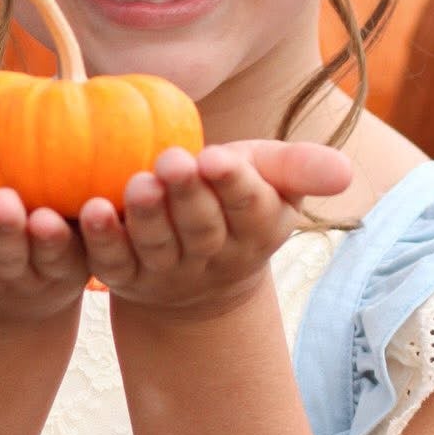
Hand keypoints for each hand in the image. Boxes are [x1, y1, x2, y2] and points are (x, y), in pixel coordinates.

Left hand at [77, 139, 351, 323]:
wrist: (198, 269)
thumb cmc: (236, 200)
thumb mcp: (272, 178)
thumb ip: (302, 168)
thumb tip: (346, 172)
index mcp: (258, 229)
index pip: (250, 208)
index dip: (234, 184)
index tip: (217, 157)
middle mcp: (215, 257)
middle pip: (202, 228)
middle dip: (188, 196)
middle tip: (173, 160)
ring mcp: (169, 272)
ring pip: (158, 246)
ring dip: (146, 217)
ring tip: (137, 184)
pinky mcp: (126, 277)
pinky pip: (112, 261)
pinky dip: (99, 239)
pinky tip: (88, 210)